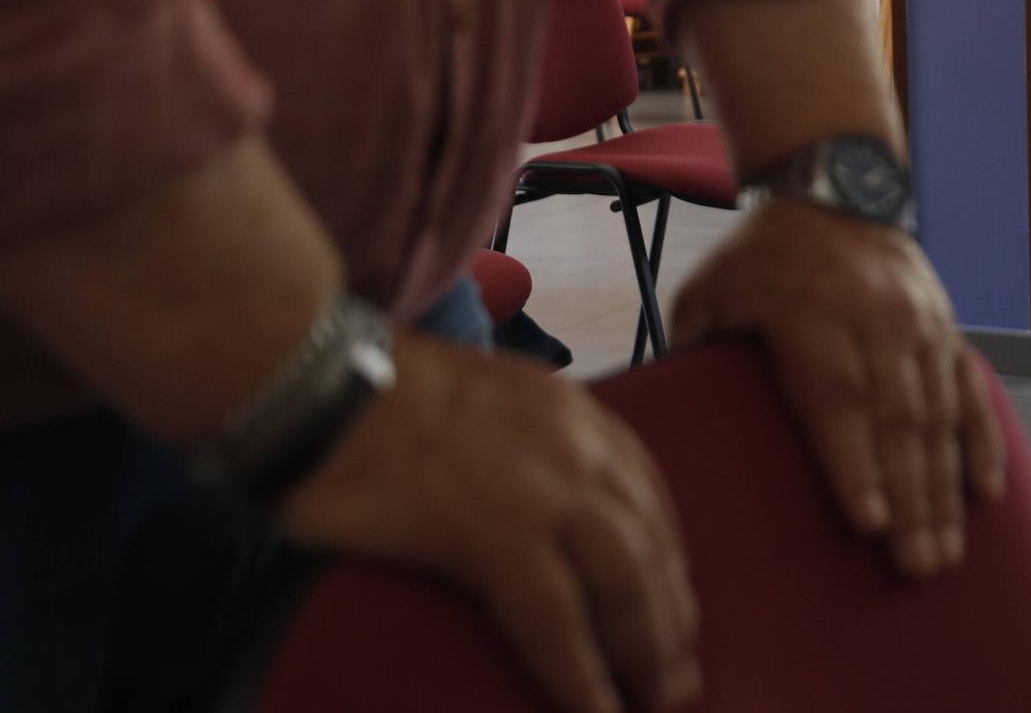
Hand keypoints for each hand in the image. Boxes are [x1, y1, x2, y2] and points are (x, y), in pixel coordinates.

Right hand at [283, 336, 699, 712]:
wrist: (315, 380)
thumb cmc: (373, 396)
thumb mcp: (483, 400)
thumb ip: (519, 445)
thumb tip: (524, 512)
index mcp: (572, 411)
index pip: (647, 493)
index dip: (668, 557)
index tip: (678, 604)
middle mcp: (576, 445)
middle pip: (651, 542)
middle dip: (674, 616)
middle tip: (684, 678)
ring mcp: (542, 488)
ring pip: (625, 581)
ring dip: (648, 650)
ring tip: (660, 702)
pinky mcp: (494, 532)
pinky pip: (555, 616)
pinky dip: (580, 672)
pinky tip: (597, 711)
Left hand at [668, 202, 1005, 579]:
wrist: (838, 188)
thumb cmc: (761, 257)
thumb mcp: (710, 289)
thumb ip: (693, 352)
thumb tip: (662, 421)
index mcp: (811, 313)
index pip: (838, 397)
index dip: (856, 463)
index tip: (871, 524)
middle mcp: (876, 320)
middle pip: (898, 420)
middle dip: (912, 500)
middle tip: (917, 568)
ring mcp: (920, 324)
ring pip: (939, 415)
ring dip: (945, 489)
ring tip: (945, 553)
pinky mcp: (947, 328)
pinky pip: (971, 390)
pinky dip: (982, 442)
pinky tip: (986, 493)